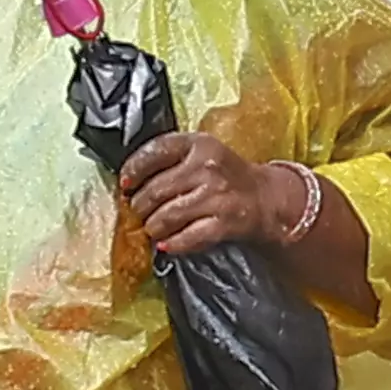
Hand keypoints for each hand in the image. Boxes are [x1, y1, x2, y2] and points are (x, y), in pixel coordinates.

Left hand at [114, 129, 293, 258]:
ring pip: (166, 216)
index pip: (155, 151)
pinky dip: (171, 244)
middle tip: (139, 213)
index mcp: (199, 144)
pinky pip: (186, 237)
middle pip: (155, 190)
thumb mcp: (201, 154)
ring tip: (152, 228)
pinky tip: (166, 244)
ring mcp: (217, 195)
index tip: (125, 184)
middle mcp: (208, 167)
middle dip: (140, 207)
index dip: (133, 169)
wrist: (265, 198)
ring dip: (152, 227)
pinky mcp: (224, 222)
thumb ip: (170, 159)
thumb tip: (128, 181)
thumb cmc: (225, 176)